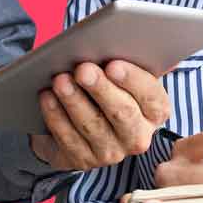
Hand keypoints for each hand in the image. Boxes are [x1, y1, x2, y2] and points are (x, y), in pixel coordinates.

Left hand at [29, 60, 170, 169]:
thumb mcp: (120, 74)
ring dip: (74, 100)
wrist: (81, 121)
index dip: (132, 79)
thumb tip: (124, 42)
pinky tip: (47, 97)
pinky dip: (56, 116)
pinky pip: (68, 138)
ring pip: (92, 125)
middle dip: (101, 89)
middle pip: (122, 112)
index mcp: (155, 110)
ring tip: (60, 80)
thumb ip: (127, 60)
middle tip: (83, 69)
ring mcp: (111, 152)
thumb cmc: (105, 86)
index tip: (113, 64)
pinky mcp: (84, 160)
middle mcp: (138, 135)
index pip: (151, 95)